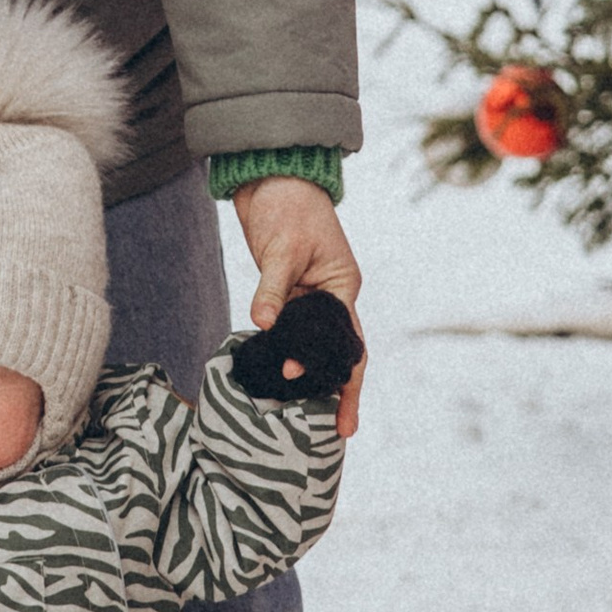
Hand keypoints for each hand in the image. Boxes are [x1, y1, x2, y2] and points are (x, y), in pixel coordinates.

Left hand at [230, 176, 365, 437]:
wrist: (272, 178)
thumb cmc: (287, 206)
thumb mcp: (281, 250)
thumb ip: (272, 288)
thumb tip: (263, 324)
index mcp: (343, 287)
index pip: (347, 343)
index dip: (342, 380)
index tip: (335, 414)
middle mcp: (332, 297)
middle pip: (338, 353)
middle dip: (338, 391)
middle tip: (337, 432)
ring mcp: (310, 297)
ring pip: (313, 347)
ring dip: (310, 377)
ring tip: (307, 418)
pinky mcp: (288, 294)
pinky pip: (289, 333)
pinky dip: (285, 354)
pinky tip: (277, 378)